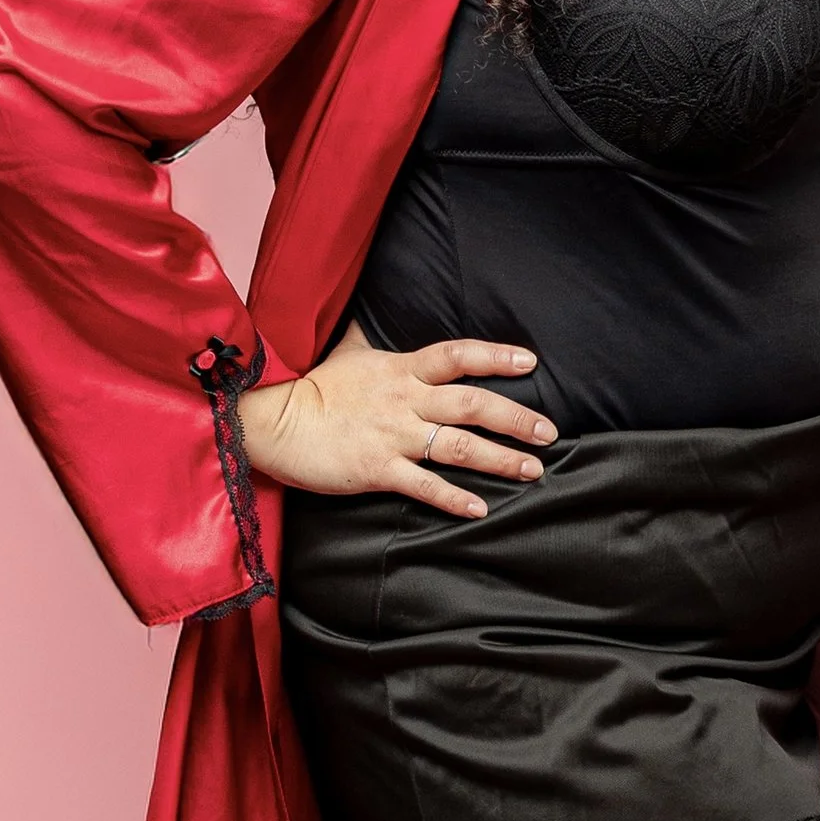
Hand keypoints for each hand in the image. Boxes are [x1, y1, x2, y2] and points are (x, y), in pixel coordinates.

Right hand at [240, 322, 556, 520]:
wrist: (269, 421)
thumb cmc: (309, 387)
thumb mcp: (347, 352)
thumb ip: (371, 338)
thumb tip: (374, 313)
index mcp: (401, 369)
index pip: (458, 356)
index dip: (496, 357)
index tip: (531, 363)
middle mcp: (405, 400)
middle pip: (473, 404)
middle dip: (516, 418)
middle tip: (550, 432)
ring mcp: (393, 436)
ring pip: (459, 446)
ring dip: (501, 459)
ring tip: (533, 470)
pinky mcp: (376, 470)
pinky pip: (424, 485)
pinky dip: (455, 498)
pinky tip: (481, 508)